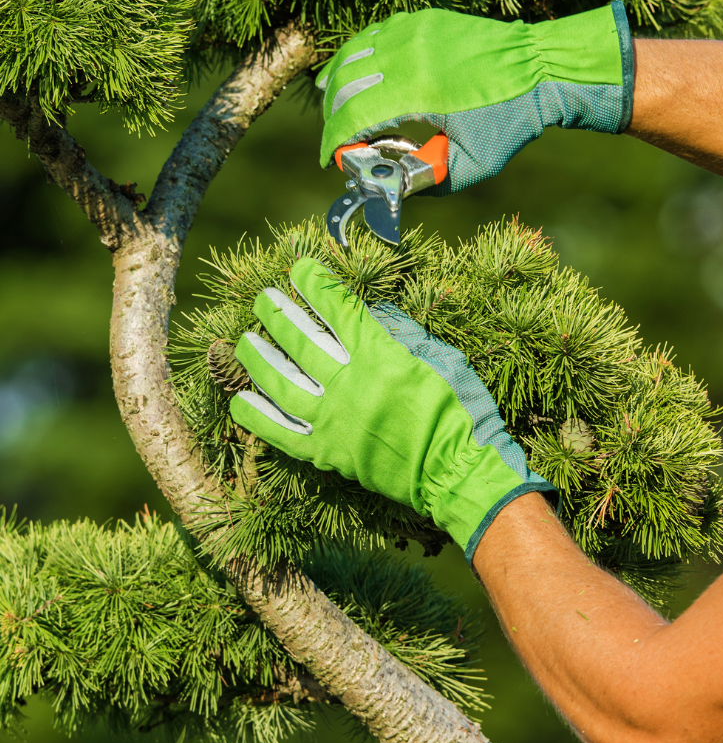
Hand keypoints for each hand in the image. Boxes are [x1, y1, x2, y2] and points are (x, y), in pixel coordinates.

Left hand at [229, 257, 554, 560]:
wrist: (457, 473)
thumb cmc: (462, 412)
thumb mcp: (443, 359)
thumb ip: (404, 334)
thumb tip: (371, 313)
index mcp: (380, 356)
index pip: (337, 309)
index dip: (314, 284)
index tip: (298, 270)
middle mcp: (349, 384)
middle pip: (300, 340)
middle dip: (278, 314)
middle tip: (264, 299)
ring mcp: (333, 421)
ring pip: (280, 382)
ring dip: (258, 358)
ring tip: (245, 341)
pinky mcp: (327, 454)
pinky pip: (281, 433)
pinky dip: (258, 417)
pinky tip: (240, 400)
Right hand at [317, 3, 633, 187]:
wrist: (543, 70)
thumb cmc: (510, 122)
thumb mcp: (471, 166)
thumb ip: (428, 181)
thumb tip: (391, 190)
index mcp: (417, 89)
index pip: (353, 115)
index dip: (334, 141)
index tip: (329, 160)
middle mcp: (408, 53)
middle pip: (345, 83)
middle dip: (333, 116)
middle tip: (337, 141)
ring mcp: (414, 31)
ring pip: (354, 53)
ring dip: (338, 83)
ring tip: (334, 108)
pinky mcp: (424, 21)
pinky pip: (375, 36)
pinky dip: (359, 57)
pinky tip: (357, 74)